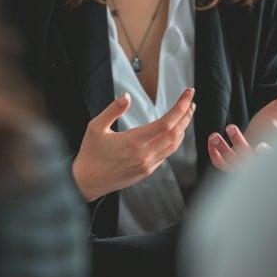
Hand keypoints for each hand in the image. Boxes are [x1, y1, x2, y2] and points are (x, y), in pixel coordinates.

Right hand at [72, 88, 195, 201]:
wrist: (86, 183)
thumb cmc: (90, 154)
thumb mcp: (95, 127)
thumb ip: (113, 110)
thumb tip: (126, 96)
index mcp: (134, 141)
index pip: (166, 123)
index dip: (180, 107)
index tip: (187, 93)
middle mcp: (144, 154)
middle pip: (175, 132)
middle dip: (186, 114)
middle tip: (190, 100)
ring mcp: (147, 164)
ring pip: (174, 145)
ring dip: (183, 127)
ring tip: (186, 113)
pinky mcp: (146, 171)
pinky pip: (167, 154)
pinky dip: (175, 140)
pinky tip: (174, 131)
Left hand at [208, 92, 276, 171]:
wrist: (258, 136)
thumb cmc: (269, 126)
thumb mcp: (275, 114)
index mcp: (272, 150)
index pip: (272, 155)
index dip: (268, 153)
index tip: (263, 146)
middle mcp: (258, 161)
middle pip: (249, 158)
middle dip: (239, 143)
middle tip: (231, 126)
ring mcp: (244, 165)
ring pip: (233, 163)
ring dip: (223, 150)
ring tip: (214, 135)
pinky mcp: (232, 164)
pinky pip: (222, 165)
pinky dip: (214, 155)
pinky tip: (211, 141)